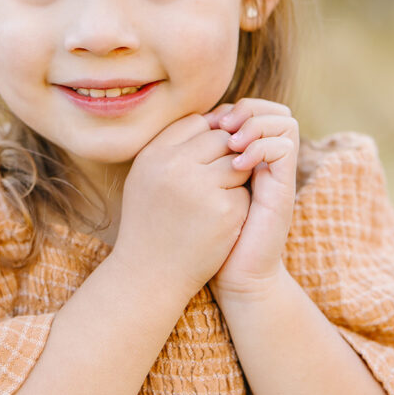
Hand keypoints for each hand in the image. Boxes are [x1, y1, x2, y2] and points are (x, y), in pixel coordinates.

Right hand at [112, 113, 250, 303]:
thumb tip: (214, 118)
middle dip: (226, 155)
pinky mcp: (224, 210)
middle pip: (221, 138)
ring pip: (238, 161)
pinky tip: (222, 222)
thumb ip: (174, 146)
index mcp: (153, 154)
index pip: (196, 122)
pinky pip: (245, 191)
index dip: (207, 139)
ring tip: (218, 199)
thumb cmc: (150, 222)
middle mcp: (174, 166)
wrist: (149, 276)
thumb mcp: (148, 176)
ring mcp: (201, 187)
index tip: (204, 161)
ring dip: (235, 178)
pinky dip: (240, 204)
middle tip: (217, 180)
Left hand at [203, 98, 298, 302]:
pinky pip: (284, 147)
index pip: (250, 110)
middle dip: (245, 109)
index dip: (229, 108)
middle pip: (270, 109)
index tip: (207, 122)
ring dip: (255, 124)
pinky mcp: (285, 189)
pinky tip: (238, 165)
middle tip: (221, 125)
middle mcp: (268, 162)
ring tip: (231, 141)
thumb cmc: (207, 236)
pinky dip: (261, 147)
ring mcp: (279, 174)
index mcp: (248, 158)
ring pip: (283, 122)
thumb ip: (198, 161)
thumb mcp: (198, 191)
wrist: (235, 275)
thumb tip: (186, 126)